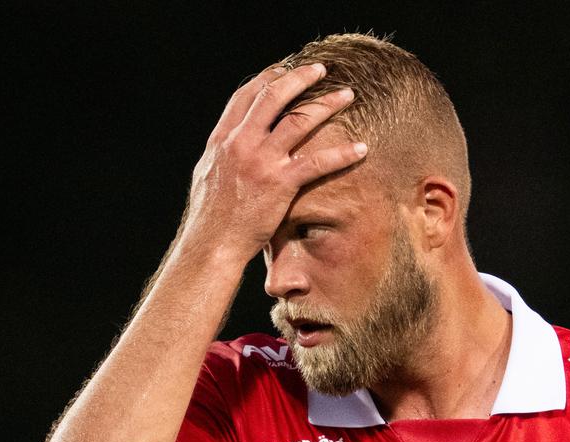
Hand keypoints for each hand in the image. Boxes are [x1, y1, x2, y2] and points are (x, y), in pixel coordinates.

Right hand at [179, 62, 367, 259]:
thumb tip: (232, 143)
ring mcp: (261, 161)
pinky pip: (317, 162)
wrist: (211, 243)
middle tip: (320, 70)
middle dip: (299, 78)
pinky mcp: (280, 183)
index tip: (284, 69)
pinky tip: (361, 148)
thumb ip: (224, 154)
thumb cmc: (210, 217)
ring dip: (326, 103)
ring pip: (298, 120)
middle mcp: (241, 143)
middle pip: (273, 97)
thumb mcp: (208, 174)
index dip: (267, 78)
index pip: (245, 97)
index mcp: (222, 139)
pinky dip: (342, 153)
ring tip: (347, 95)